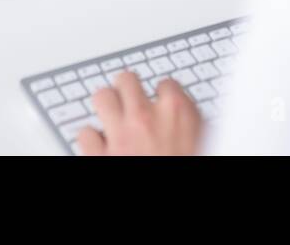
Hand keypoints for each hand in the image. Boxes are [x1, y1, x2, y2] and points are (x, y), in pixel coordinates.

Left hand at [76, 71, 202, 155]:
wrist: (172, 210)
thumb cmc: (188, 163)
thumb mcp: (203, 142)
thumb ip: (192, 124)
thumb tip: (188, 117)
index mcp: (178, 113)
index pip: (166, 83)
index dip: (162, 93)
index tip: (161, 99)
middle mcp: (146, 118)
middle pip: (127, 80)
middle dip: (128, 88)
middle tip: (130, 97)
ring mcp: (120, 136)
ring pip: (102, 97)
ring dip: (106, 106)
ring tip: (110, 114)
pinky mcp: (99, 157)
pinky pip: (85, 134)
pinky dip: (91, 139)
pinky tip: (99, 144)